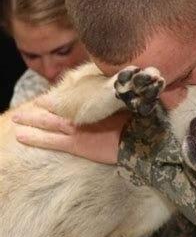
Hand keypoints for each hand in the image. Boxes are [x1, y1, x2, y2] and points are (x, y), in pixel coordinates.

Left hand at [12, 98, 128, 164]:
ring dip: (31, 120)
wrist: (137, 139)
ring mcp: (75, 129)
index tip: (53, 96)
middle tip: (30, 105)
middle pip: (56, 109)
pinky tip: (20, 136)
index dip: (60, 98)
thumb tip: (121, 92)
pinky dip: (34, 138)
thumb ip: (119, 101)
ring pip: (47, 123)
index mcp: (93, 104)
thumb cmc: (137, 123)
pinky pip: (49, 141)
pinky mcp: (74, 145)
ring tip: (17, 119)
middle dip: (42, 107)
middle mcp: (81, 114)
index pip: (71, 99)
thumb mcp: (128, 107)